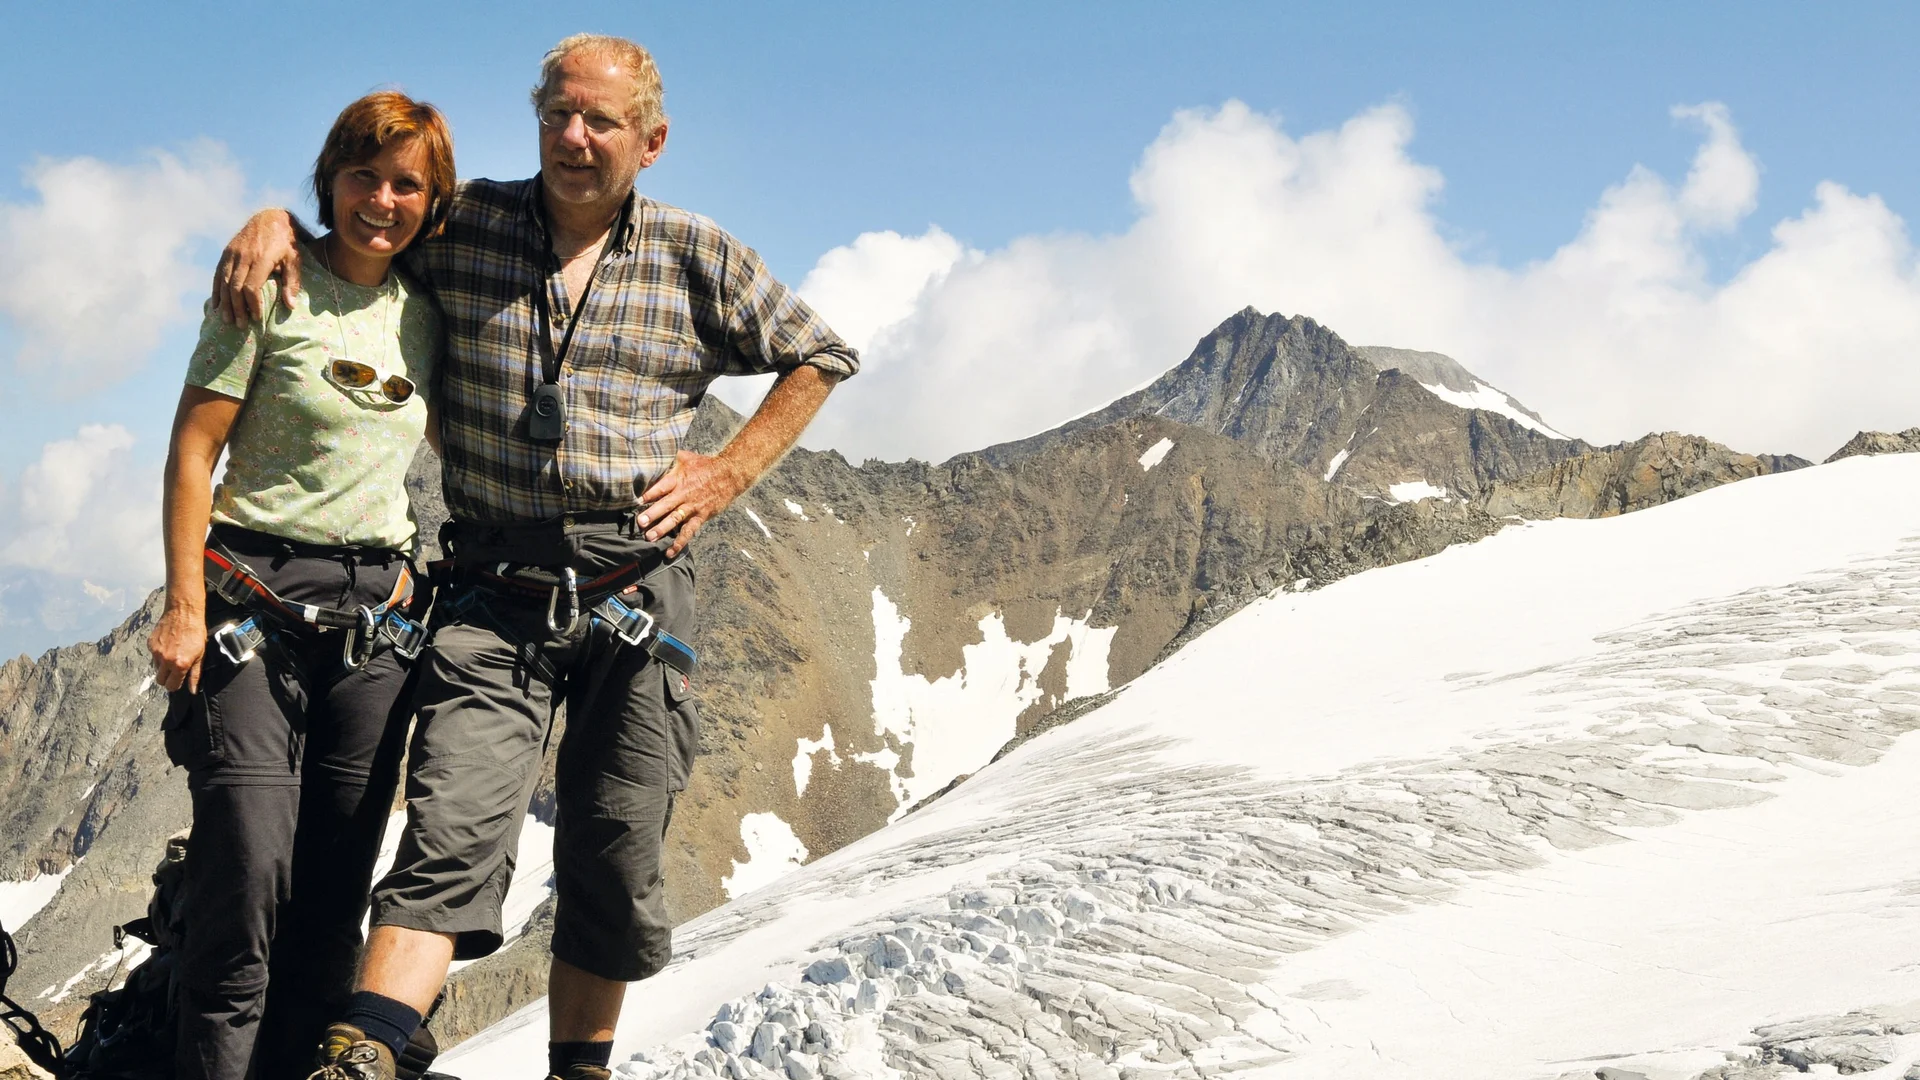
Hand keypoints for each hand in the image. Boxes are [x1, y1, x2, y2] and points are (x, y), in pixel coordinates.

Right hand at [150, 605, 207, 693]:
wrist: (183, 612)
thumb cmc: (196, 632)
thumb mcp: (200, 655)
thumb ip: (195, 674)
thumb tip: (193, 690)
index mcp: (179, 664)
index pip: (171, 686)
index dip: (175, 685)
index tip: (178, 681)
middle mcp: (165, 660)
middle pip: (160, 680)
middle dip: (167, 679)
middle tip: (175, 670)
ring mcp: (156, 652)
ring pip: (156, 668)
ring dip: (163, 665)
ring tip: (174, 653)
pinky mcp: (150, 644)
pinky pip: (153, 656)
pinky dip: (159, 654)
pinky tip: (168, 644)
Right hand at [213, 210, 300, 324]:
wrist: (270, 217)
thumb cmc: (287, 242)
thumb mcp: (295, 259)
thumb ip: (292, 281)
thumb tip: (290, 306)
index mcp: (261, 258)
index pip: (251, 286)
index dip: (253, 304)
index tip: (257, 318)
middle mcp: (243, 256)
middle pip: (235, 287)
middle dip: (237, 308)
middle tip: (240, 326)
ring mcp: (232, 253)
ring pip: (225, 282)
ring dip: (225, 303)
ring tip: (227, 320)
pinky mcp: (226, 252)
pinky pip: (218, 274)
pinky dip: (216, 291)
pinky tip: (216, 305)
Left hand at [637, 450, 747, 558]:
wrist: (729, 475)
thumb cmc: (704, 465)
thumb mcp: (686, 457)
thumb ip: (668, 458)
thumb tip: (650, 454)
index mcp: (678, 478)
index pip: (661, 486)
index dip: (649, 493)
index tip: (635, 500)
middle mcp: (684, 494)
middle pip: (667, 504)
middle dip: (653, 514)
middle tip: (640, 522)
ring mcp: (692, 507)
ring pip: (676, 519)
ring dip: (663, 529)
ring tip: (650, 537)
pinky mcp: (700, 516)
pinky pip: (689, 531)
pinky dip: (680, 542)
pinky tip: (669, 552)